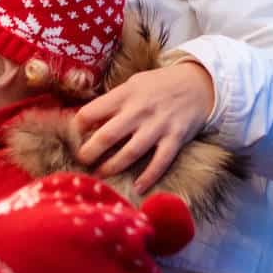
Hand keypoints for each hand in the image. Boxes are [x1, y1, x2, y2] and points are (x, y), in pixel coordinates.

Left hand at [72, 62, 215, 193]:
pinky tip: (137, 188)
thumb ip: (113, 102)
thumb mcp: (133, 84)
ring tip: (100, 175)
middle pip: (107, 135)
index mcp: (124, 95)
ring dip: (112, 166)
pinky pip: (160, 161)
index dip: (77, 127)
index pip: (91, 112)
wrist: (198, 85)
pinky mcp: (175, 138)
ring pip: (131, 152)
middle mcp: (139, 110)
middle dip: (89, 152)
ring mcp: (158, 125)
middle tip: (81, 161)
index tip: (74, 136)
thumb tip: (87, 122)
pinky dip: (149, 177)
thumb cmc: (158, 86)